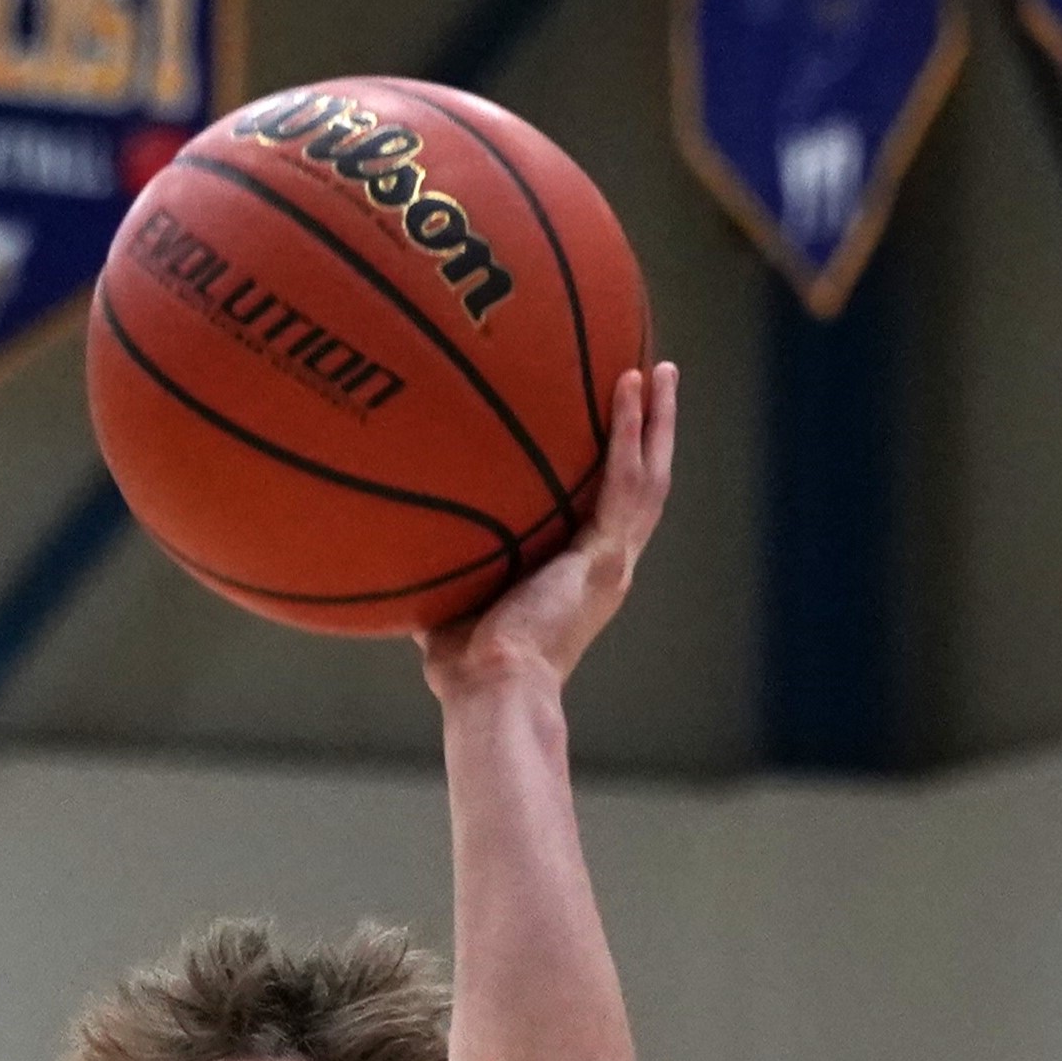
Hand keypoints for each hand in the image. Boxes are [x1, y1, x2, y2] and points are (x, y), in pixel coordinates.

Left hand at [422, 364, 677, 696]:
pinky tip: (631, 386)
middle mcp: (606, 569)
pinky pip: (623, 484)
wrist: (491, 691)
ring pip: (649, 479)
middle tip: (660, 380)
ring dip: (658, 422)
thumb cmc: (467, 668)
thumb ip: (445, 567)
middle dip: (654, 433)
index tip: (618, 429)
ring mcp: (610, 564)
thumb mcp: (455, 602)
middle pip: (645, 487)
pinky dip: (629, 434)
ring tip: (662, 369)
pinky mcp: (603, 560)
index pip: (610, 513)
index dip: (618, 469)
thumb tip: (400, 542)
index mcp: (581, 580)